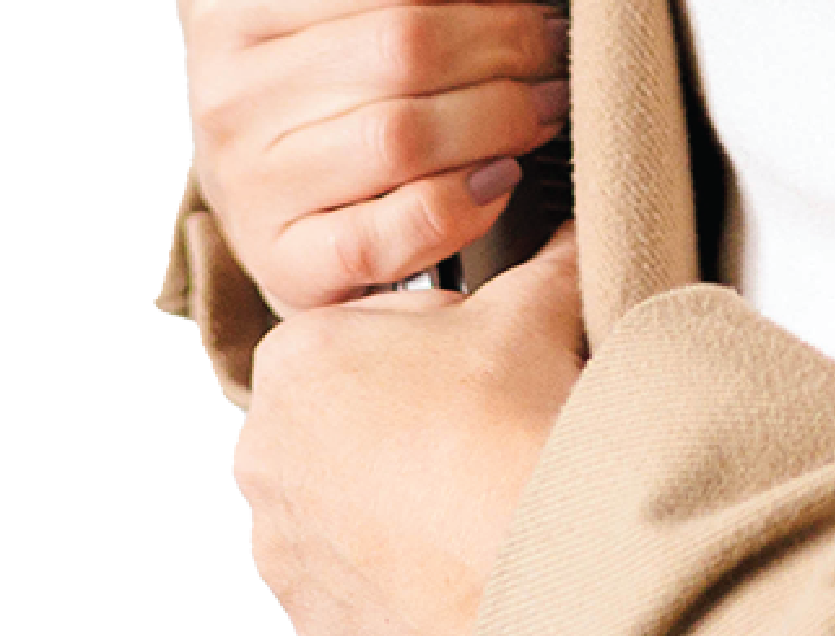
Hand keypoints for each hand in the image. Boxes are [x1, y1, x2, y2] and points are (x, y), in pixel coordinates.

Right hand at [177, 0, 568, 309]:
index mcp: (231, 0)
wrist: (235, 157)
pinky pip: (387, 239)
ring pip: (409, 137)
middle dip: (512, 34)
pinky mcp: (290, 263)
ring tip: (546, 95)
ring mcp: (259, 187)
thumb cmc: (263, 38)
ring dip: (504, 111)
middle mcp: (235, 98)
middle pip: (415, 47)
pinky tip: (497, 175)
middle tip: (555, 32)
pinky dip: (457, 206)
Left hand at [235, 219, 584, 635]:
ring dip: (398, 484)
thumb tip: (569, 236)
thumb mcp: (535, 305)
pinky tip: (455, 536)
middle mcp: (265, 454)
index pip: (369, 321)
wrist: (533, 563)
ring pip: (346, 492)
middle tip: (483, 414)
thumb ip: (546, 255)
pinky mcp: (307, 612)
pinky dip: (395, 553)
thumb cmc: (509, 430)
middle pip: (350, 408)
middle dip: (410, 408)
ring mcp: (279, 544)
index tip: (479, 354)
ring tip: (473, 478)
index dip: (439, 330)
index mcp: (297, 359)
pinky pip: (351, 565)